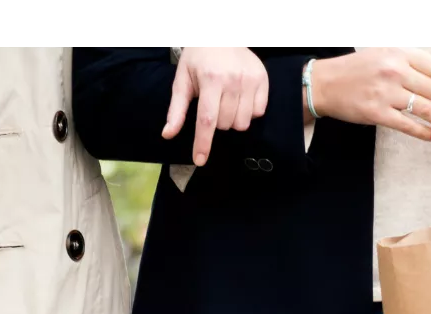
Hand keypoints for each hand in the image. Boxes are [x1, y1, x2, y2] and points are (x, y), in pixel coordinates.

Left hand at [163, 47, 268, 166]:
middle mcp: (233, 81)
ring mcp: (250, 81)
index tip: (200, 160)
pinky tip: (240, 98)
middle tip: (212, 105)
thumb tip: (168, 134)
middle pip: (225, 124)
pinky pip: (258, 112)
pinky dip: (248, 112)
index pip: (207, 120)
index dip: (203, 143)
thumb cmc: (198, 59)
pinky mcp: (263, 80)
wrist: (221, 37)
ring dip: (232, 120)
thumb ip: (176, 109)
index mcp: (210, 80)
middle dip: (216, 123)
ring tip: (226, 103)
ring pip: (242, 123)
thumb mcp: (182, 80)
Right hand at [311, 48, 430, 141]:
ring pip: (425, 109)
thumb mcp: (391, 54)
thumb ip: (425, 57)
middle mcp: (394, 71)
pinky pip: (406, 124)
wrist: (325, 82)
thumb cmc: (359, 69)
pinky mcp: (375, 112)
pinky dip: (423, 132)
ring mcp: (385, 93)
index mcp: (400, 54)